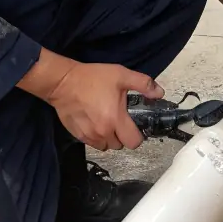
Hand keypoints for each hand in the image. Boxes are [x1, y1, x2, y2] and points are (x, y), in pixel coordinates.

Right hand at [18, 49, 163, 149]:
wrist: (63, 82)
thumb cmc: (92, 78)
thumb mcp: (121, 75)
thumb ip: (143, 84)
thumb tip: (159, 93)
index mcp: (115, 119)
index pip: (134, 142)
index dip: (138, 135)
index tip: (135, 125)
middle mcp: (103, 132)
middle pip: (120, 146)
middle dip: (123, 135)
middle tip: (120, 120)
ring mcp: (89, 136)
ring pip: (106, 146)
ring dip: (109, 138)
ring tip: (107, 121)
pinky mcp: (78, 135)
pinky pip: (93, 143)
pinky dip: (97, 137)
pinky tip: (95, 122)